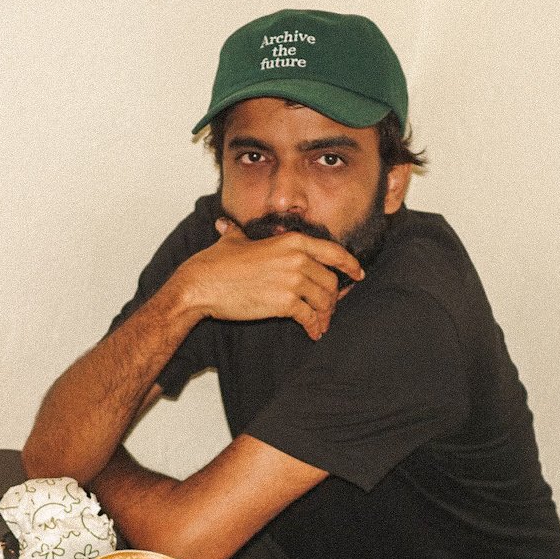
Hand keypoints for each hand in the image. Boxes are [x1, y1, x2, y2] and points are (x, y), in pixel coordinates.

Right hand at [168, 219, 361, 338]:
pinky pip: (310, 318)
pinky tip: (313, 333)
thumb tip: (226, 225)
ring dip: (325, 315)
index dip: (350, 265)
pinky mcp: (285, 304)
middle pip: (330, 281)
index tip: (358, 275)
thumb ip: (238, 233)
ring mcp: (293, 281)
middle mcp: (297, 259)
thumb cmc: (214, 264)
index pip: (333, 252)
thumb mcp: (232, 241)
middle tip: (329, 309)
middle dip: (333, 298)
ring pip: (324, 301)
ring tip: (321, 324)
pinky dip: (314, 327)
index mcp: (291, 241)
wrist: (201, 285)